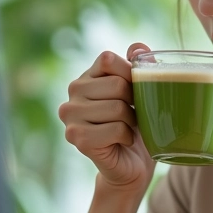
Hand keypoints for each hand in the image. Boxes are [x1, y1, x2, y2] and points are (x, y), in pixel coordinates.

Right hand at [59, 43, 155, 191]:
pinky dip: (127, 137)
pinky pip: (116, 129)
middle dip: (135, 103)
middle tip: (132, 116)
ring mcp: (71, 115)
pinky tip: (122, 142)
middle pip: (117, 85)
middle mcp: (73, 92)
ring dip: (132, 122)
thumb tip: (139, 48)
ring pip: (118, 108)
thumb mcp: (141, 91)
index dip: (130, 74)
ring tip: (127, 128)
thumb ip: (138, 66)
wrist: (130, 164)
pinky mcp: (76, 137)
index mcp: (87, 76)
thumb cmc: (136, 125)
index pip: (108, 59)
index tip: (135, 91)